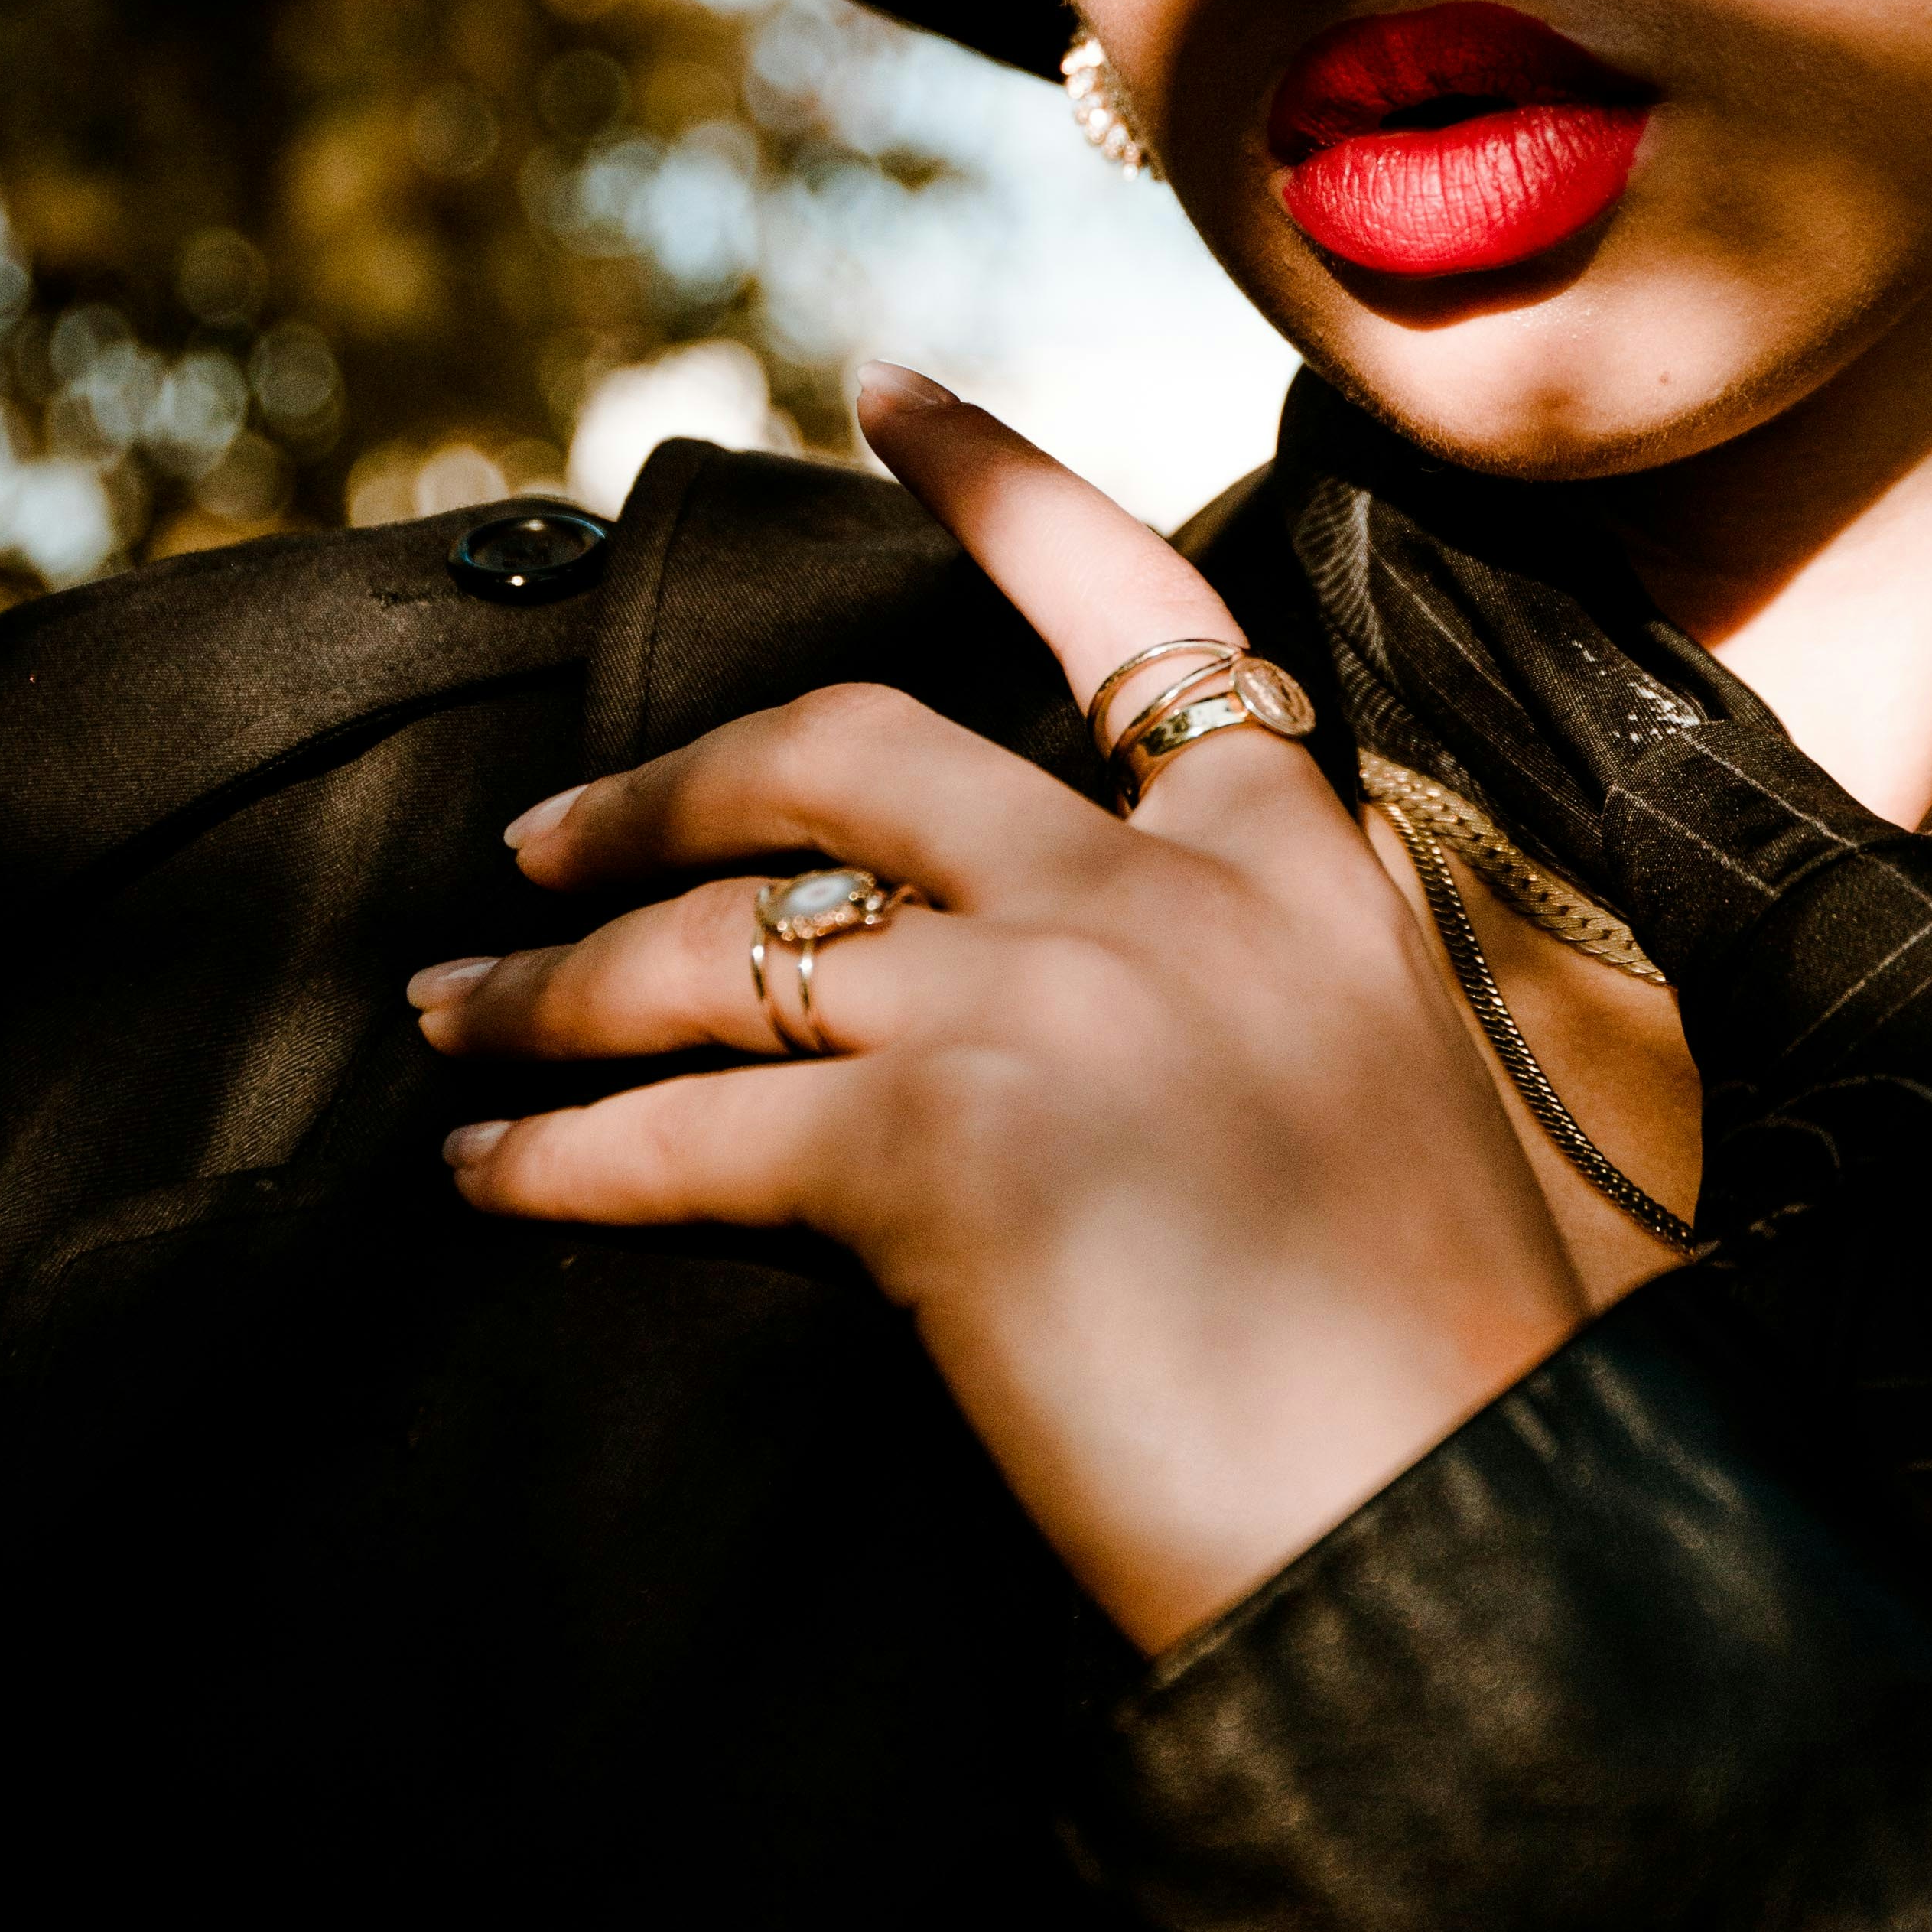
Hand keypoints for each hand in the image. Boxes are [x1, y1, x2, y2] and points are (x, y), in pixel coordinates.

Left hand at [411, 369, 1587, 1649]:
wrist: (1477, 1542)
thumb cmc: (1439, 1376)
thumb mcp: (1381, 1096)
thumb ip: (1229, 995)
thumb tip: (1040, 1011)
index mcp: (1296, 863)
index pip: (1136, 610)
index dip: (998, 483)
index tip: (881, 389)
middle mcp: (1165, 892)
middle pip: (847, 752)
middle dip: (661, 786)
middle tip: (537, 835)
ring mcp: (1050, 1002)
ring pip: (729, 942)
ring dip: (555, 982)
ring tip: (454, 1020)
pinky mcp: (946, 1151)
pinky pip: (686, 1133)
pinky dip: (556, 1154)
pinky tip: (490, 1172)